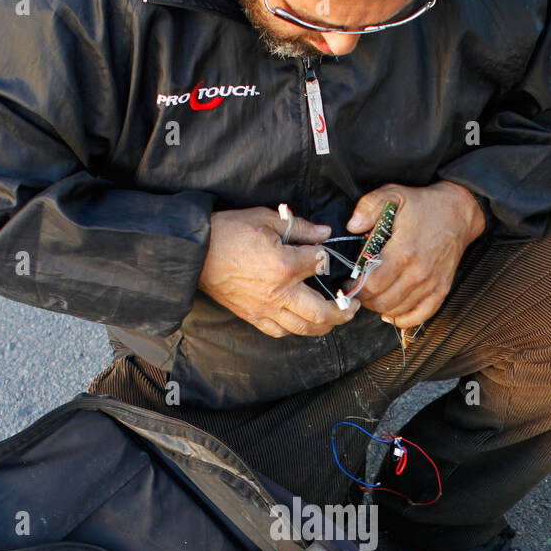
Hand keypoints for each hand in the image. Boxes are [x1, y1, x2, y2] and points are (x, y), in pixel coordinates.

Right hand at [198, 207, 359, 336]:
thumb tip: (325, 233)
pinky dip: (297, 329)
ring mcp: (266, 309)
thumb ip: (300, 228)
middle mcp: (279, 293)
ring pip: (305, 328)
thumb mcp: (266, 219)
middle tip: (353, 305)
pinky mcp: (253, 317)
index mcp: (284, 265)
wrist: (196, 253)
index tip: (326, 256)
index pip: (320, 265)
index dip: (326, 258)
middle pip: (322, 313)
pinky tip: (303, 321)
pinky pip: (281, 331)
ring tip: (335, 317)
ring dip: (325, 326)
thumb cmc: (228, 231)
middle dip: (344, 312)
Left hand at [347, 181, 485, 327]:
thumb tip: (352, 226)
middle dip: (365, 298)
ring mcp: (431, 284)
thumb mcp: (393, 194)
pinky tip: (392, 312)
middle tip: (360, 289)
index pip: (372, 284)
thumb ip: (369, 207)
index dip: (356, 287)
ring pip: (397, 310)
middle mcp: (418, 272)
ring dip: (381, 307)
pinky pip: (419, 316)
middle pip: (382, 301)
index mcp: (404, 251)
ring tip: (375, 295)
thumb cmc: (424, 205)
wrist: (459, 212)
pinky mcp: (441, 290)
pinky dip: (403, 319)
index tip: (349, 283)